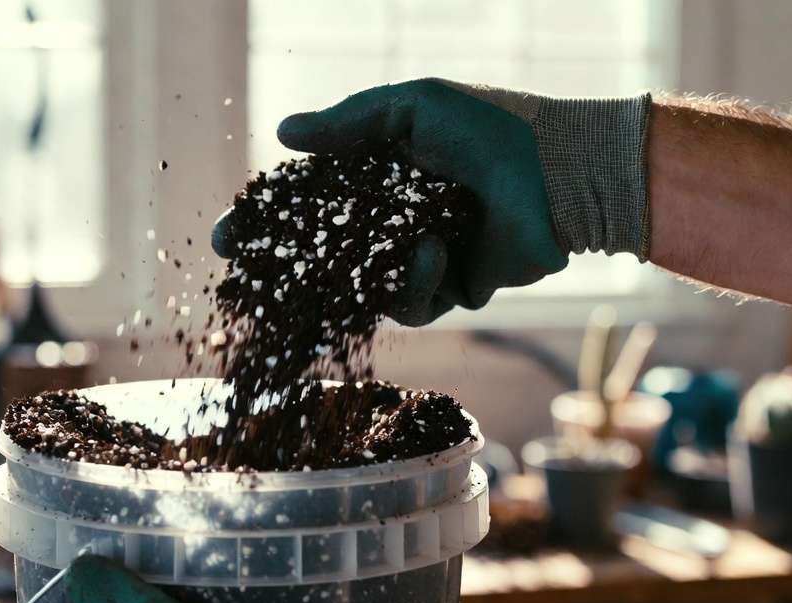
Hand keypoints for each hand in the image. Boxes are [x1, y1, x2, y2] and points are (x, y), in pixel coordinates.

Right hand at [213, 79, 650, 324]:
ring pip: (364, 289)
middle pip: (322, 257)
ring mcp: (417, 257)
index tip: (230, 234)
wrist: (561, 175)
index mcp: (378, 176)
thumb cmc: (491, 127)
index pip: (309, 204)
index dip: (269, 222)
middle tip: (246, 272)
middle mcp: (393, 220)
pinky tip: (441, 251)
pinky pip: (412, 305)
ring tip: (421, 239)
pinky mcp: (449, 288)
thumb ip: (350, 124)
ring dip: (377, 271)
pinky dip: (420, 280)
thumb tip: (284, 133)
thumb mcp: (413, 109)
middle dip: (283, 268)